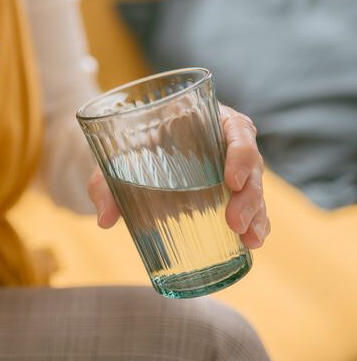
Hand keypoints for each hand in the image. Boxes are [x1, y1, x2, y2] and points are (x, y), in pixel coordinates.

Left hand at [86, 104, 270, 248]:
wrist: (124, 153)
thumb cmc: (125, 145)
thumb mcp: (113, 156)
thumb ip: (104, 182)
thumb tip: (104, 219)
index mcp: (204, 118)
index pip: (236, 128)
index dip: (240, 153)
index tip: (231, 180)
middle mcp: (222, 141)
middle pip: (251, 163)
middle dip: (249, 195)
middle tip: (234, 222)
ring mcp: (228, 167)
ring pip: (255, 187)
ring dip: (257, 214)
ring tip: (250, 240)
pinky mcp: (227, 190)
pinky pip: (250, 204)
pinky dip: (254, 223)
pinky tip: (251, 242)